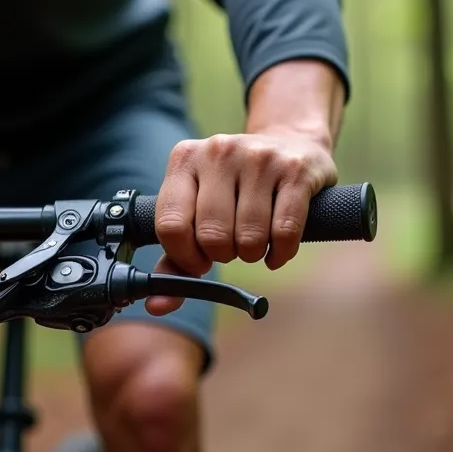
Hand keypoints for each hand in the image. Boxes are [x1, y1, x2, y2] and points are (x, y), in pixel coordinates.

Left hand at [148, 131, 337, 314]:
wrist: (291, 145)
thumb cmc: (235, 190)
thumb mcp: (199, 210)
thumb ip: (174, 260)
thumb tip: (157, 306)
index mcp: (184, 159)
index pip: (171, 225)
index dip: (186, 256)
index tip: (199, 259)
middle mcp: (219, 151)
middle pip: (211, 235)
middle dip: (223, 254)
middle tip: (231, 246)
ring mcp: (259, 157)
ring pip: (249, 237)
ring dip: (253, 254)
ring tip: (254, 241)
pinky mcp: (295, 170)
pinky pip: (285, 232)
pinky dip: (280, 253)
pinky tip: (277, 250)